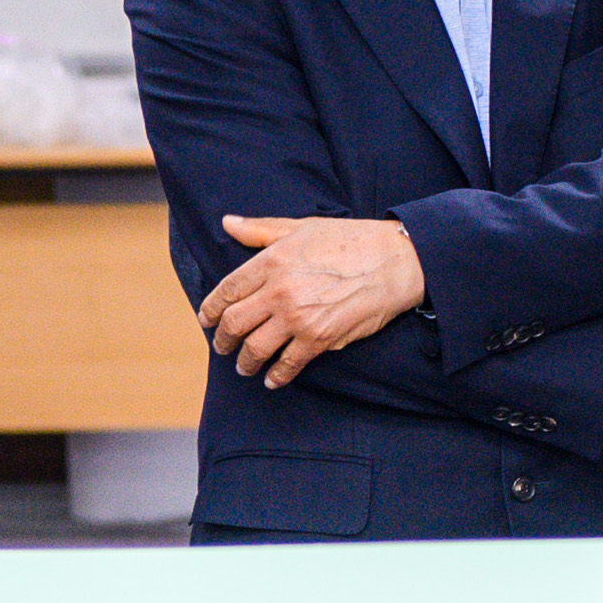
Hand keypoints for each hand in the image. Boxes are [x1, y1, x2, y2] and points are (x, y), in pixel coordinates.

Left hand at [203, 214, 426, 386]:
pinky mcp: (319, 338)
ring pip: (255, 348)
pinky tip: (272, 379)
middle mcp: (279, 291)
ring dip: (245, 362)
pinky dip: (277, 376)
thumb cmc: (352, 240)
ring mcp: (298, 318)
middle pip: (235, 323)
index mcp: (272, 261)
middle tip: (222, 346)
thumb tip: (228, 223)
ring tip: (244, 366)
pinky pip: (288, 364)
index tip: (207, 319)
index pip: (227, 290)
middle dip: (223, 340)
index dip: (211, 309)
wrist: (395, 262)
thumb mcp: (302, 227)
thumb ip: (261, 230)